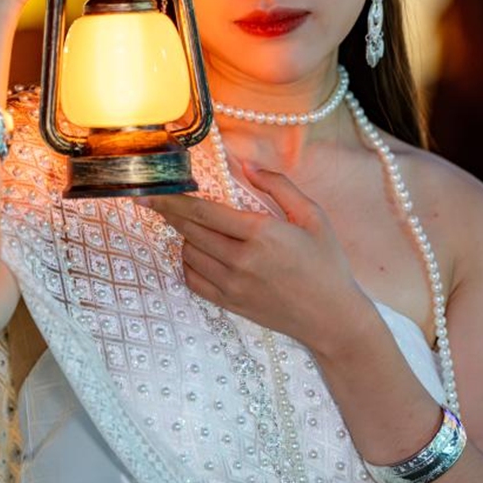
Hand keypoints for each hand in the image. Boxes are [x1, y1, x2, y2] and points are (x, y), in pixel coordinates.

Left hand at [146, 165, 366, 357]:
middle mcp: (241, 260)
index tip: (151, 191)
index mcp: (261, 233)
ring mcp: (232, 285)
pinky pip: (193, 279)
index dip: (173, 200)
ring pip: (189, 254)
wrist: (331, 317)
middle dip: (170, 213)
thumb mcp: (312, 216)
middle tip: (156, 200)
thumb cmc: (326, 263)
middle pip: (190, 231)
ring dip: (184, 236)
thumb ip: (278, 185)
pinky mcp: (229, 303)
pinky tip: (198, 252)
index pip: (204, 212)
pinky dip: (188, 262)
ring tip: (193, 225)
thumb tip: (246, 165)